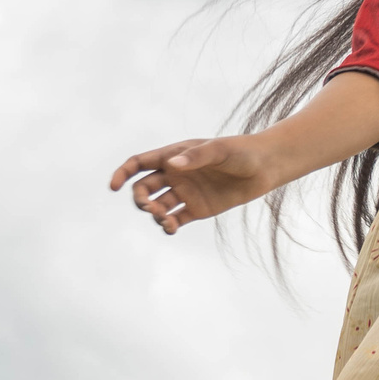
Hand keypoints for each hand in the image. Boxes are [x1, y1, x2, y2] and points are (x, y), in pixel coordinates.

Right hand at [109, 136, 281, 233]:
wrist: (265, 168)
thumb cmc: (241, 152)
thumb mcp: (219, 150)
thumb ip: (197, 156)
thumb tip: (173, 164)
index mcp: (173, 156)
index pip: (139, 164)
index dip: (123, 173)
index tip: (113, 186)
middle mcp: (175, 175)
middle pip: (144, 189)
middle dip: (141, 200)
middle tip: (151, 208)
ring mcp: (185, 193)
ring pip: (158, 207)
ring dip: (155, 215)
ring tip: (166, 221)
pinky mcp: (197, 209)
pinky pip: (175, 220)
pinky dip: (168, 226)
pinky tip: (171, 228)